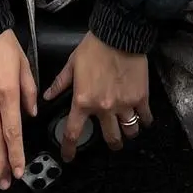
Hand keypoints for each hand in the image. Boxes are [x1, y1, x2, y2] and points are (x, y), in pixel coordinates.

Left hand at [43, 32, 152, 161]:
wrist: (118, 35)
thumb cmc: (94, 48)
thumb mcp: (71, 65)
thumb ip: (60, 83)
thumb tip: (48, 96)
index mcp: (83, 101)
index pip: (73, 132)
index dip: (70, 149)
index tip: (69, 157)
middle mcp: (104, 108)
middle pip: (111, 138)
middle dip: (112, 144)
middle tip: (112, 141)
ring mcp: (124, 104)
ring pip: (130, 131)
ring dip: (128, 131)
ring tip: (128, 127)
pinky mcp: (140, 97)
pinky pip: (145, 117)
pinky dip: (144, 119)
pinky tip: (142, 116)